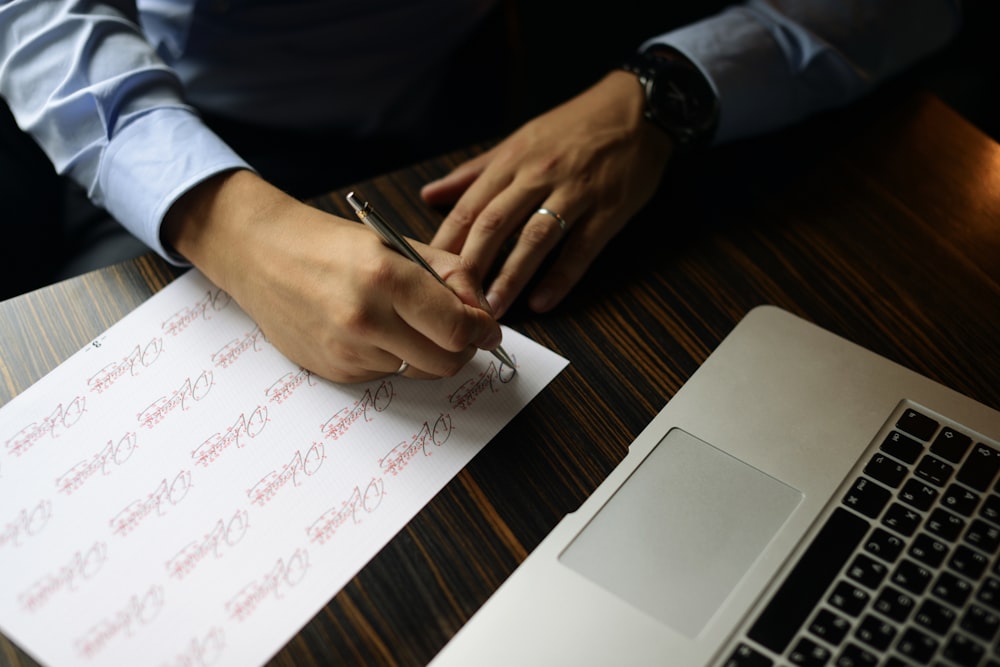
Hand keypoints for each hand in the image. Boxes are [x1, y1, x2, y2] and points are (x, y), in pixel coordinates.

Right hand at [163, 170, 502, 382]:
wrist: (260, 254)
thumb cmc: (330, 243)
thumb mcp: (396, 243)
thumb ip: (450, 275)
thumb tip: (485, 312)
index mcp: (386, 277)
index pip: (458, 328)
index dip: (482, 331)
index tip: (486, 326)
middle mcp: (365, 319)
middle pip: (446, 362)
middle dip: (463, 348)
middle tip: (459, 330)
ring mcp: (346, 351)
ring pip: (418, 371)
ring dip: (426, 352)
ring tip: (407, 322)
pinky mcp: (334, 371)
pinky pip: (386, 375)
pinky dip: (393, 358)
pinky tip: (373, 330)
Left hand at [421, 70, 673, 318]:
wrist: (638, 107)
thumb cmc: (575, 126)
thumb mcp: (521, 140)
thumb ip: (475, 171)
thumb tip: (430, 195)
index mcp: (513, 159)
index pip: (469, 207)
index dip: (447, 243)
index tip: (428, 274)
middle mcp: (539, 174)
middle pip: (494, 224)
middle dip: (471, 266)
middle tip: (455, 302)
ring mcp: (575, 192)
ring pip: (534, 239)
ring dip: (511, 278)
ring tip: (493, 310)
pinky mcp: (608, 209)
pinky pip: (580, 249)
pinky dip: (560, 278)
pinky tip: (542, 302)